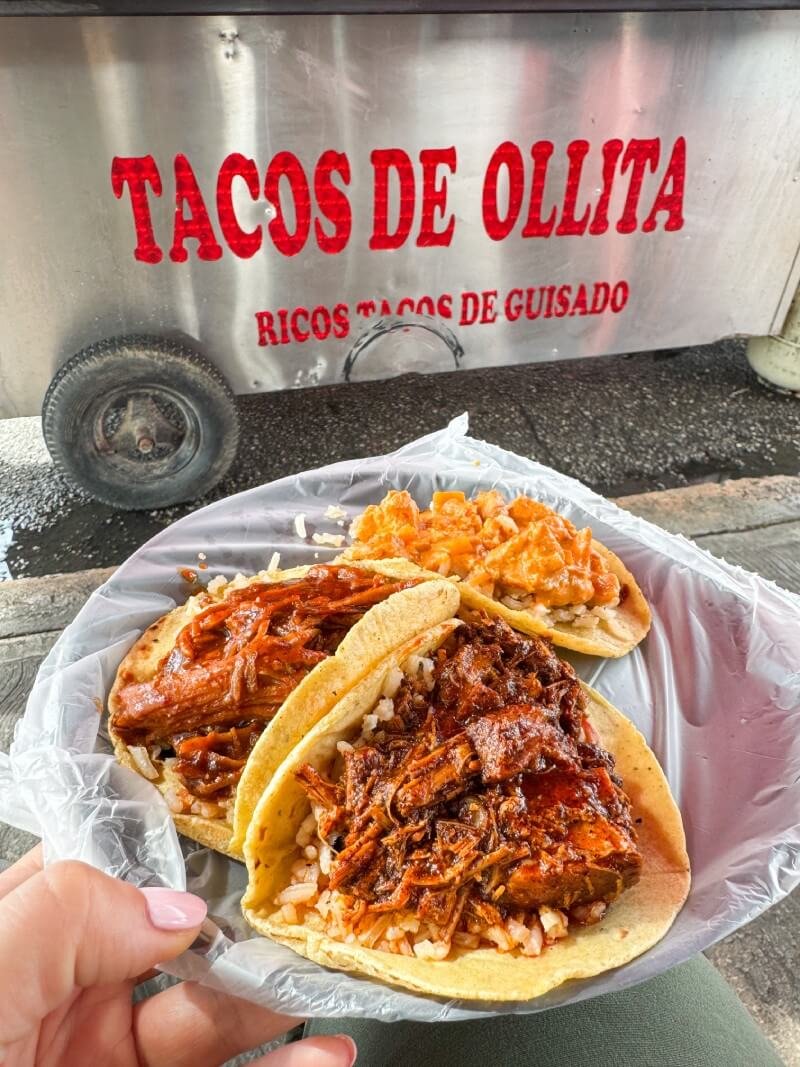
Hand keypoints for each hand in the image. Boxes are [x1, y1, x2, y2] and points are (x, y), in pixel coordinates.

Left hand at [0, 847, 355, 1066]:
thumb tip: (175, 907)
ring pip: (209, 1024)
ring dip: (272, 1006)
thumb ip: (66, 917)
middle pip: (176, 947)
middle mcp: (66, 999)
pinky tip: (321, 1059)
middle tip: (300, 930)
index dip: (174, 855)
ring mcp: (105, 1064)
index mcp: (21, 944)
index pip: (107, 871)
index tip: (242, 849)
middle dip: (242, 935)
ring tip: (320, 991)